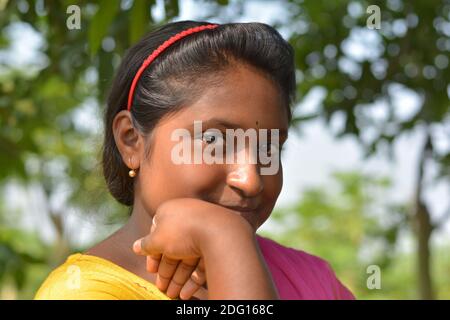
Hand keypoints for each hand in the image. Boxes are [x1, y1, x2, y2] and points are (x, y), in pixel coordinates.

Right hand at [132, 198, 251, 298]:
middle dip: (166, 271)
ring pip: (187, 258)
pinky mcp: (216, 244)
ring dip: (178, 278)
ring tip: (172, 295)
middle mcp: (187, 220)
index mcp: (171, 212)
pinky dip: (193, 278)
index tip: (151, 270)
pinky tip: (185, 294)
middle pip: (173, 248)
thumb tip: (135, 247)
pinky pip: (201, 262)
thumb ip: (146, 244)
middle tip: (161, 288)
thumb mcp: (157, 239)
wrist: (219, 231)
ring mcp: (203, 232)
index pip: (158, 234)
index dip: (153, 254)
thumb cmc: (182, 230)